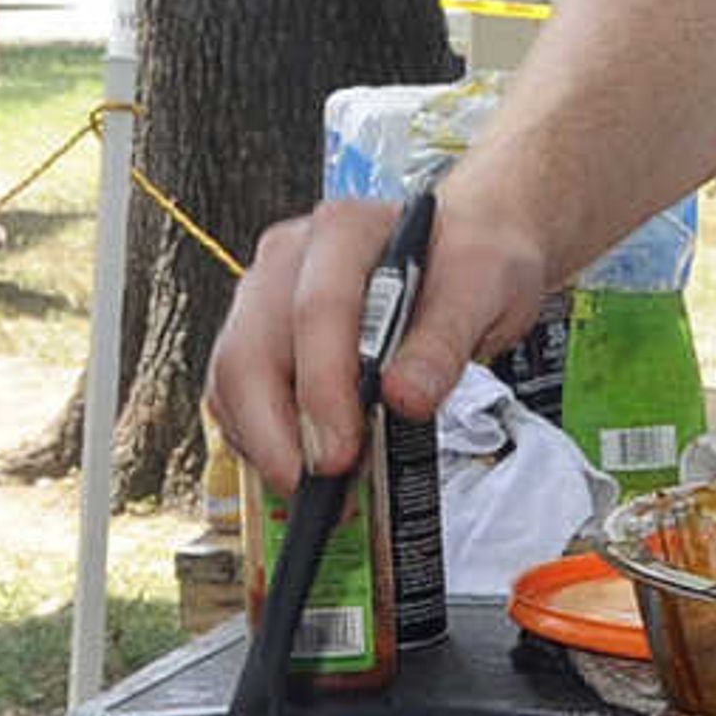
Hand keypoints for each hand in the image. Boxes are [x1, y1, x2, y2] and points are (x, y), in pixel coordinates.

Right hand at [209, 187, 552, 491]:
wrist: (466, 248)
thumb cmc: (471, 259)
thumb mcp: (484, 288)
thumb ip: (444, 341)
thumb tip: (404, 397)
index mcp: (345, 230)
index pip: (317, 310)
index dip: (323, 388)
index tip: (341, 452)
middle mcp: (291, 257)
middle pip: (251, 347)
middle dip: (274, 430)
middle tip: (314, 484)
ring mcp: (267, 294)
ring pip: (232, 374)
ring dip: (263, 439)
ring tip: (312, 484)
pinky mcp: (262, 333)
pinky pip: (236, 392)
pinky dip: (259, 435)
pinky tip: (297, 462)